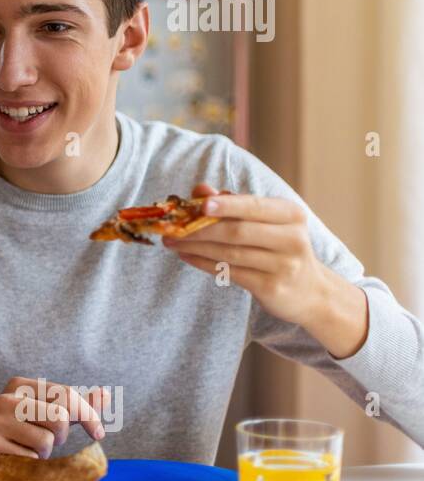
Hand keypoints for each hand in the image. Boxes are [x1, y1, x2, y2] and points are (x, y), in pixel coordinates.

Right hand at [0, 376, 106, 461]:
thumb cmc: (16, 432)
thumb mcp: (43, 413)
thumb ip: (74, 405)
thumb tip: (107, 395)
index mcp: (21, 385)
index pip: (66, 394)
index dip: (88, 415)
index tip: (99, 433)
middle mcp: (6, 398)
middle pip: (59, 417)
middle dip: (61, 436)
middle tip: (48, 441)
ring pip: (47, 442)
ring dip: (43, 454)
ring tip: (26, 450)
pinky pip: (31, 459)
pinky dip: (29, 465)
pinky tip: (13, 459)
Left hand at [166, 183, 369, 356]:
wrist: (309, 291)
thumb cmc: (278, 246)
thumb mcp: (264, 221)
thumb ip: (232, 203)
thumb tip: (200, 189)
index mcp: (291, 214)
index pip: (254, 206)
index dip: (227, 205)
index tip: (199, 204)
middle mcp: (292, 239)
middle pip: (238, 231)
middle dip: (199, 229)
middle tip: (171, 227)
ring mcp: (284, 266)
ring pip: (230, 253)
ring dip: (195, 246)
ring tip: (172, 241)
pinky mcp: (272, 288)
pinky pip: (230, 272)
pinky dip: (204, 263)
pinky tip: (186, 255)